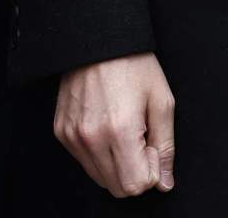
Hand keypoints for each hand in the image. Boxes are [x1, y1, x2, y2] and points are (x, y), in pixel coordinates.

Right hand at [55, 52, 174, 197]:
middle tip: (142, 139)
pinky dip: (99, 153)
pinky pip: (84, 161)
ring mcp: (72, 137)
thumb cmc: (134, 65)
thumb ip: (166, 146)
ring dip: (117, 164)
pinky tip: (108, 126)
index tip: (153, 145)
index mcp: (120, 131)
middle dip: (135, 171)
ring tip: (125, 130)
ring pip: (99, 178)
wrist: (98, 40)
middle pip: (117, 187)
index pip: (136, 185)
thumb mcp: (162, 100)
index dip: (152, 170)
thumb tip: (165, 183)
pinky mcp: (61, 133)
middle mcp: (91, 139)